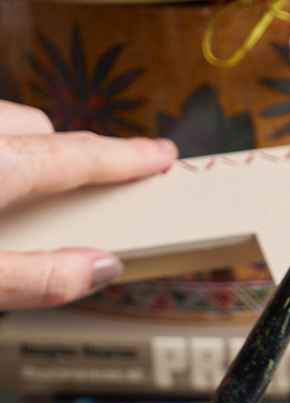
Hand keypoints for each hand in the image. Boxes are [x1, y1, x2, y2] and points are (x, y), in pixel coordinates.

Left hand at [0, 100, 175, 309]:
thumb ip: (37, 277)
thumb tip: (102, 266)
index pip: (77, 156)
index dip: (128, 157)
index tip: (161, 155)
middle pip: (37, 128)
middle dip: (66, 155)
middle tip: (84, 193)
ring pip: (4, 125)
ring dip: (21, 149)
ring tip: (20, 193)